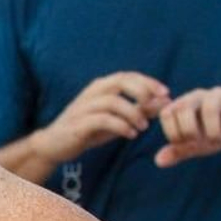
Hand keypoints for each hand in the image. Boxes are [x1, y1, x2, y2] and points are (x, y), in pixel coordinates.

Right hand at [33, 71, 168, 164]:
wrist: (54, 144)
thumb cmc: (87, 130)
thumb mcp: (117, 119)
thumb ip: (139, 110)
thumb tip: (165, 102)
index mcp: (101, 87)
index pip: (128, 76)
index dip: (149, 82)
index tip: (166, 93)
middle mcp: (92, 92)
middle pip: (121, 81)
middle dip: (142, 91)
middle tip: (156, 105)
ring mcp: (84, 107)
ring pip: (113, 101)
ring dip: (133, 113)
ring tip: (142, 127)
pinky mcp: (78, 123)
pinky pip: (103, 119)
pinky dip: (120, 126)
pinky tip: (130, 134)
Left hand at [154, 85, 220, 167]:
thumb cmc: (215, 132)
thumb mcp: (195, 144)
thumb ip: (178, 151)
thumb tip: (158, 162)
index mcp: (182, 105)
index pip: (166, 113)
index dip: (172, 133)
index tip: (184, 145)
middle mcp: (197, 96)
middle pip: (184, 107)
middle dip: (190, 131)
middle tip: (200, 144)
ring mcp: (218, 93)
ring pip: (209, 109)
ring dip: (213, 132)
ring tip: (218, 142)